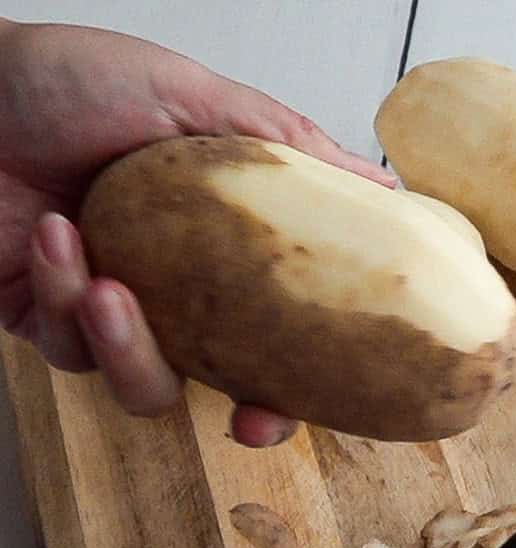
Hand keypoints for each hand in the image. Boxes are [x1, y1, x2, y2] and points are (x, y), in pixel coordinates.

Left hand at [0, 19, 393, 446]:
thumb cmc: (64, 80)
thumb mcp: (189, 96)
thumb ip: (286, 144)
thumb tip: (385, 187)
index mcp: (217, 248)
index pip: (279, 329)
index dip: (307, 374)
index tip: (339, 390)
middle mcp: (172, 291)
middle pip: (232, 384)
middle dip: (248, 411)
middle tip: (249, 416)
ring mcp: (111, 313)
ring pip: (148, 387)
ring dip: (133, 347)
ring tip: (108, 285)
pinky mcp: (48, 324)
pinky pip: (75, 351)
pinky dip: (63, 296)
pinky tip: (53, 237)